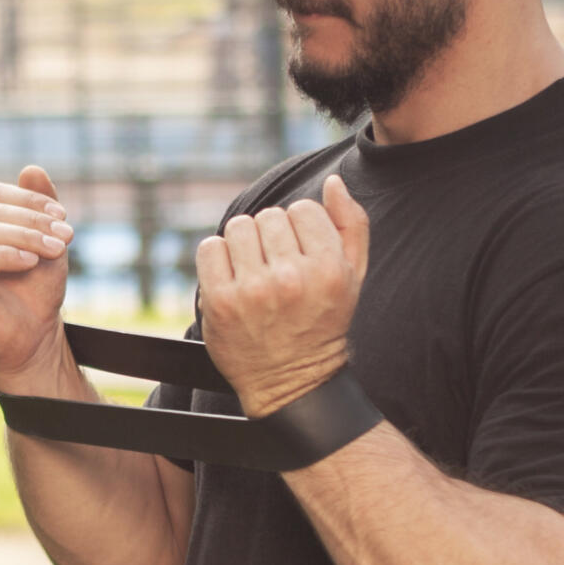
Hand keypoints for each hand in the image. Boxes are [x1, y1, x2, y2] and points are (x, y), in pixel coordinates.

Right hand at [0, 165, 75, 385]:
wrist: (33, 340)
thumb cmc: (36, 292)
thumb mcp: (44, 241)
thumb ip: (38, 206)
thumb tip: (32, 168)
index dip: (28, 201)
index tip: (63, 217)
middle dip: (32, 221)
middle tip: (66, 236)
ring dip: (24, 237)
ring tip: (55, 250)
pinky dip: (5, 255)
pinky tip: (30, 262)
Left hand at [195, 174, 369, 415]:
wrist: (292, 381)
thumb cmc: (323, 322)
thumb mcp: (353, 276)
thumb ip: (351, 225)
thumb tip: (332, 183)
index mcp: (328, 270)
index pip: (302, 208)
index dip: (300, 227)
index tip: (300, 253)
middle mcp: (290, 279)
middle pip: (268, 216)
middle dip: (272, 237)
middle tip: (277, 267)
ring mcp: (252, 291)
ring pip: (238, 227)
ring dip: (244, 244)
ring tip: (255, 271)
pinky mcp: (220, 302)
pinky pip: (210, 248)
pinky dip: (218, 257)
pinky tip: (232, 277)